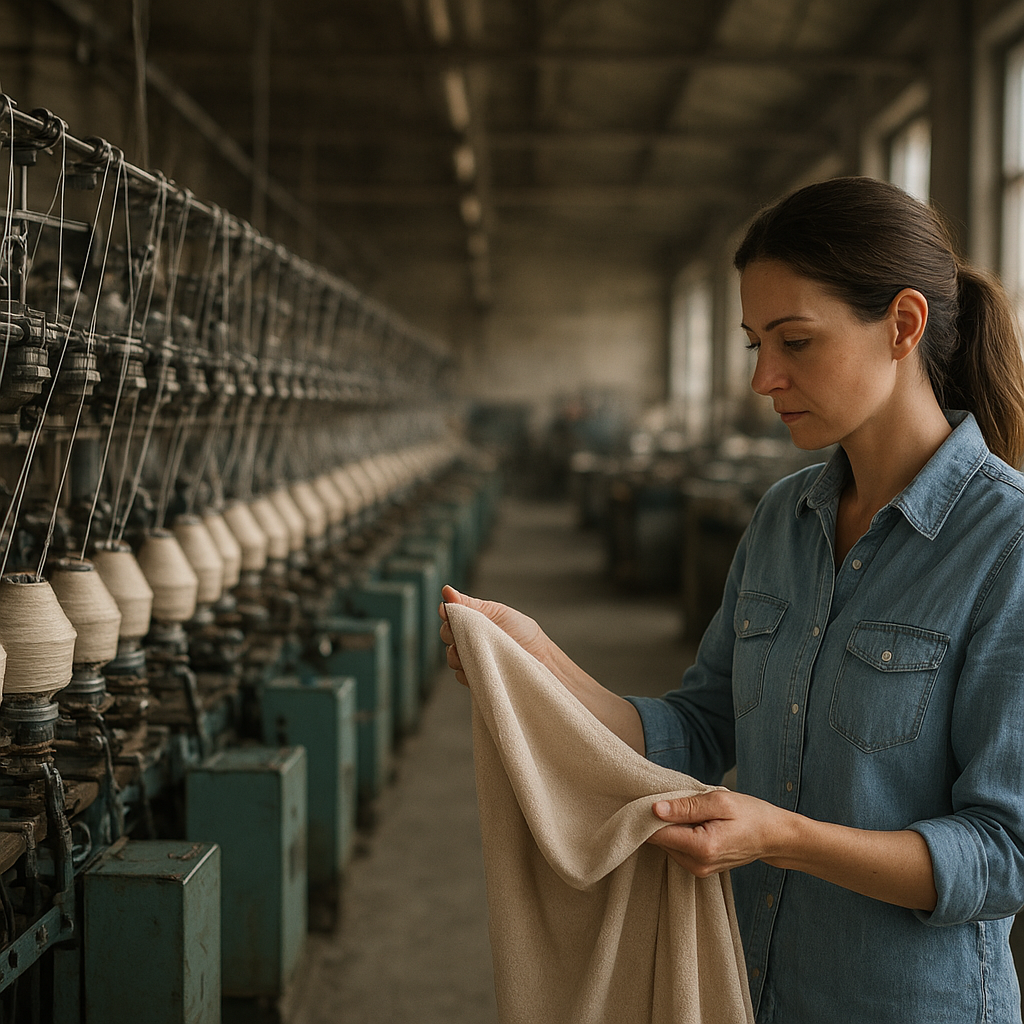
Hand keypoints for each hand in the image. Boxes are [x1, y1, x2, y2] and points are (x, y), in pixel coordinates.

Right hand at [438, 585, 548, 685]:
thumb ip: (469, 604)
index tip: (449, 612)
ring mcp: (472, 660)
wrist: (541, 657)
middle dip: (451, 633)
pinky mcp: (476, 678)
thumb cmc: (522, 632)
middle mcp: (469, 640)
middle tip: (465, 632)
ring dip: (458, 654)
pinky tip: (481, 667)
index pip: (449, 618)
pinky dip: (467, 671)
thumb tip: (446, 590)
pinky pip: (461, 675)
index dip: (447, 615)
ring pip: (451, 657)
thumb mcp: (496, 612)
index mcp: (472, 621)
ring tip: (476, 651)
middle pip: (446, 636)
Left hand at [646, 790, 792, 876]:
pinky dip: (680, 834)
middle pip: (660, 840)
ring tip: (691, 811)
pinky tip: (695, 822)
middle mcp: (697, 865)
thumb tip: (655, 809)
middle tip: (675, 799)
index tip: (645, 798)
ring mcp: (699, 870)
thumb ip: (686, 806)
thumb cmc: (751, 814)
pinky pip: (678, 849)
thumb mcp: (719, 802)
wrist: (774, 836)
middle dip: (660, 819)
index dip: (646, 815)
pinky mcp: (700, 869)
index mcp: (701, 847)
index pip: (657, 834)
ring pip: (668, 845)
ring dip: (671, 827)